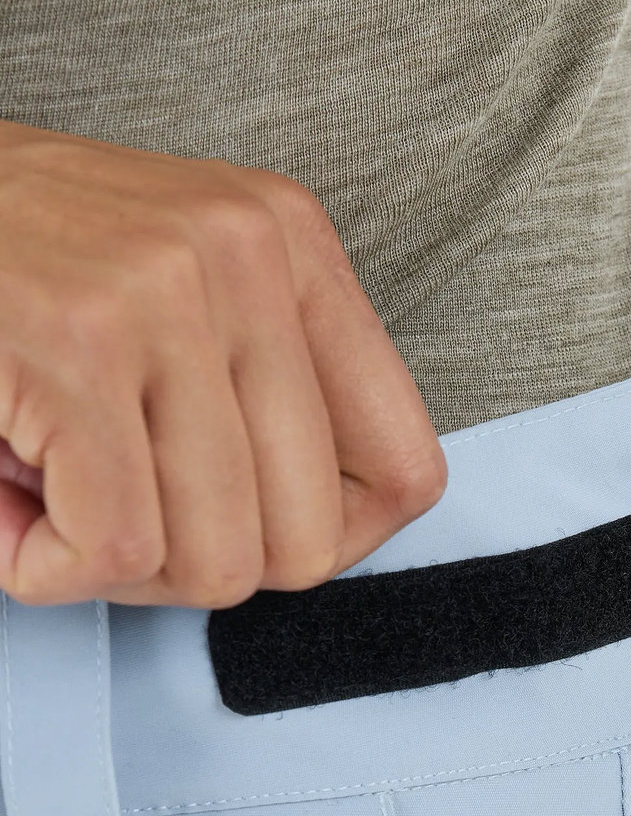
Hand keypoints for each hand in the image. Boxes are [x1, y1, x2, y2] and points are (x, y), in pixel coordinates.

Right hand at [0, 120, 445, 607]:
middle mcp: (247, 258)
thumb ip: (273, 397)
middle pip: (307, 545)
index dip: (330, 540)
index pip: (407, 473)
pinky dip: (49, 568)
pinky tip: (13, 501)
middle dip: (204, 564)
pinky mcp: (73, 348)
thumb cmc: (21, 262)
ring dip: (118, 568)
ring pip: (217, 563)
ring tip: (56, 485)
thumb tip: (331, 541)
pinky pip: (117, 552)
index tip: (250, 526)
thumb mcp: (187, 294)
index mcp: (295, 247)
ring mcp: (162, 298)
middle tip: (123, 508)